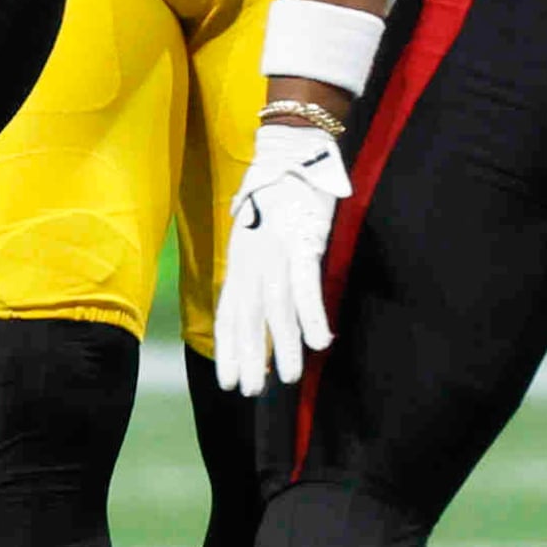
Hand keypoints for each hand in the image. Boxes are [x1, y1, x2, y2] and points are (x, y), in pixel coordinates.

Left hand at [212, 123, 349, 397]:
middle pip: (247, 318)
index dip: (228, 350)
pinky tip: (318, 343)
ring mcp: (276, 253)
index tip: (229, 382)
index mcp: (239, 261)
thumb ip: (253, 268)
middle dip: (248, 357)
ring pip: (276, 309)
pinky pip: (305, 286)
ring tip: (287, 378)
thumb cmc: (276, 196)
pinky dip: (310, 315)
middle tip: (249, 393)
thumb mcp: (255, 235)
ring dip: (282, 346)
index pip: (228, 314)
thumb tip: (256, 301)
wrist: (291, 153)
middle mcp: (252, 261)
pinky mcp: (303, 242)